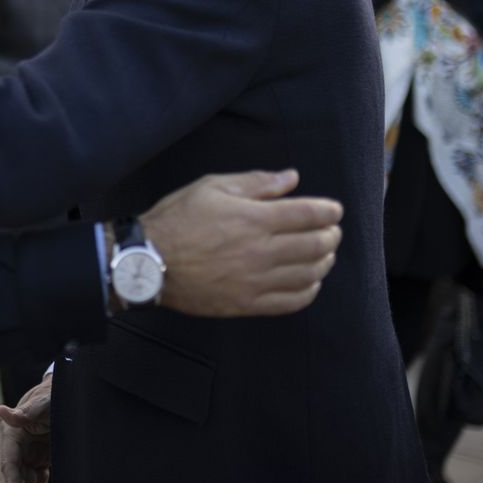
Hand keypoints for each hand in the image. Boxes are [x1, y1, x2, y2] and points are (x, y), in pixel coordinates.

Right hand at [0, 374, 52, 482]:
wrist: (59, 393)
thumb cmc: (48, 396)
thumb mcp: (39, 403)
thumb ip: (23, 412)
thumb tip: (1, 411)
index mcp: (13, 437)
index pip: (10, 466)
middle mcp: (19, 449)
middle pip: (18, 480)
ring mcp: (30, 456)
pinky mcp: (41, 460)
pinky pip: (41, 482)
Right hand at [142, 170, 340, 316]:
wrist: (148, 260)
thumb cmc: (177, 219)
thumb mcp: (212, 187)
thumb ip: (256, 183)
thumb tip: (291, 179)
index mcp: (254, 219)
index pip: (308, 214)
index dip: (328, 211)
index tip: (335, 210)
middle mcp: (261, 251)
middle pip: (315, 245)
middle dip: (330, 235)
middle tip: (331, 231)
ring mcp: (256, 281)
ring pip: (308, 274)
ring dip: (324, 263)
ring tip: (323, 255)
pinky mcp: (247, 304)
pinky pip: (291, 302)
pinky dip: (308, 291)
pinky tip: (309, 282)